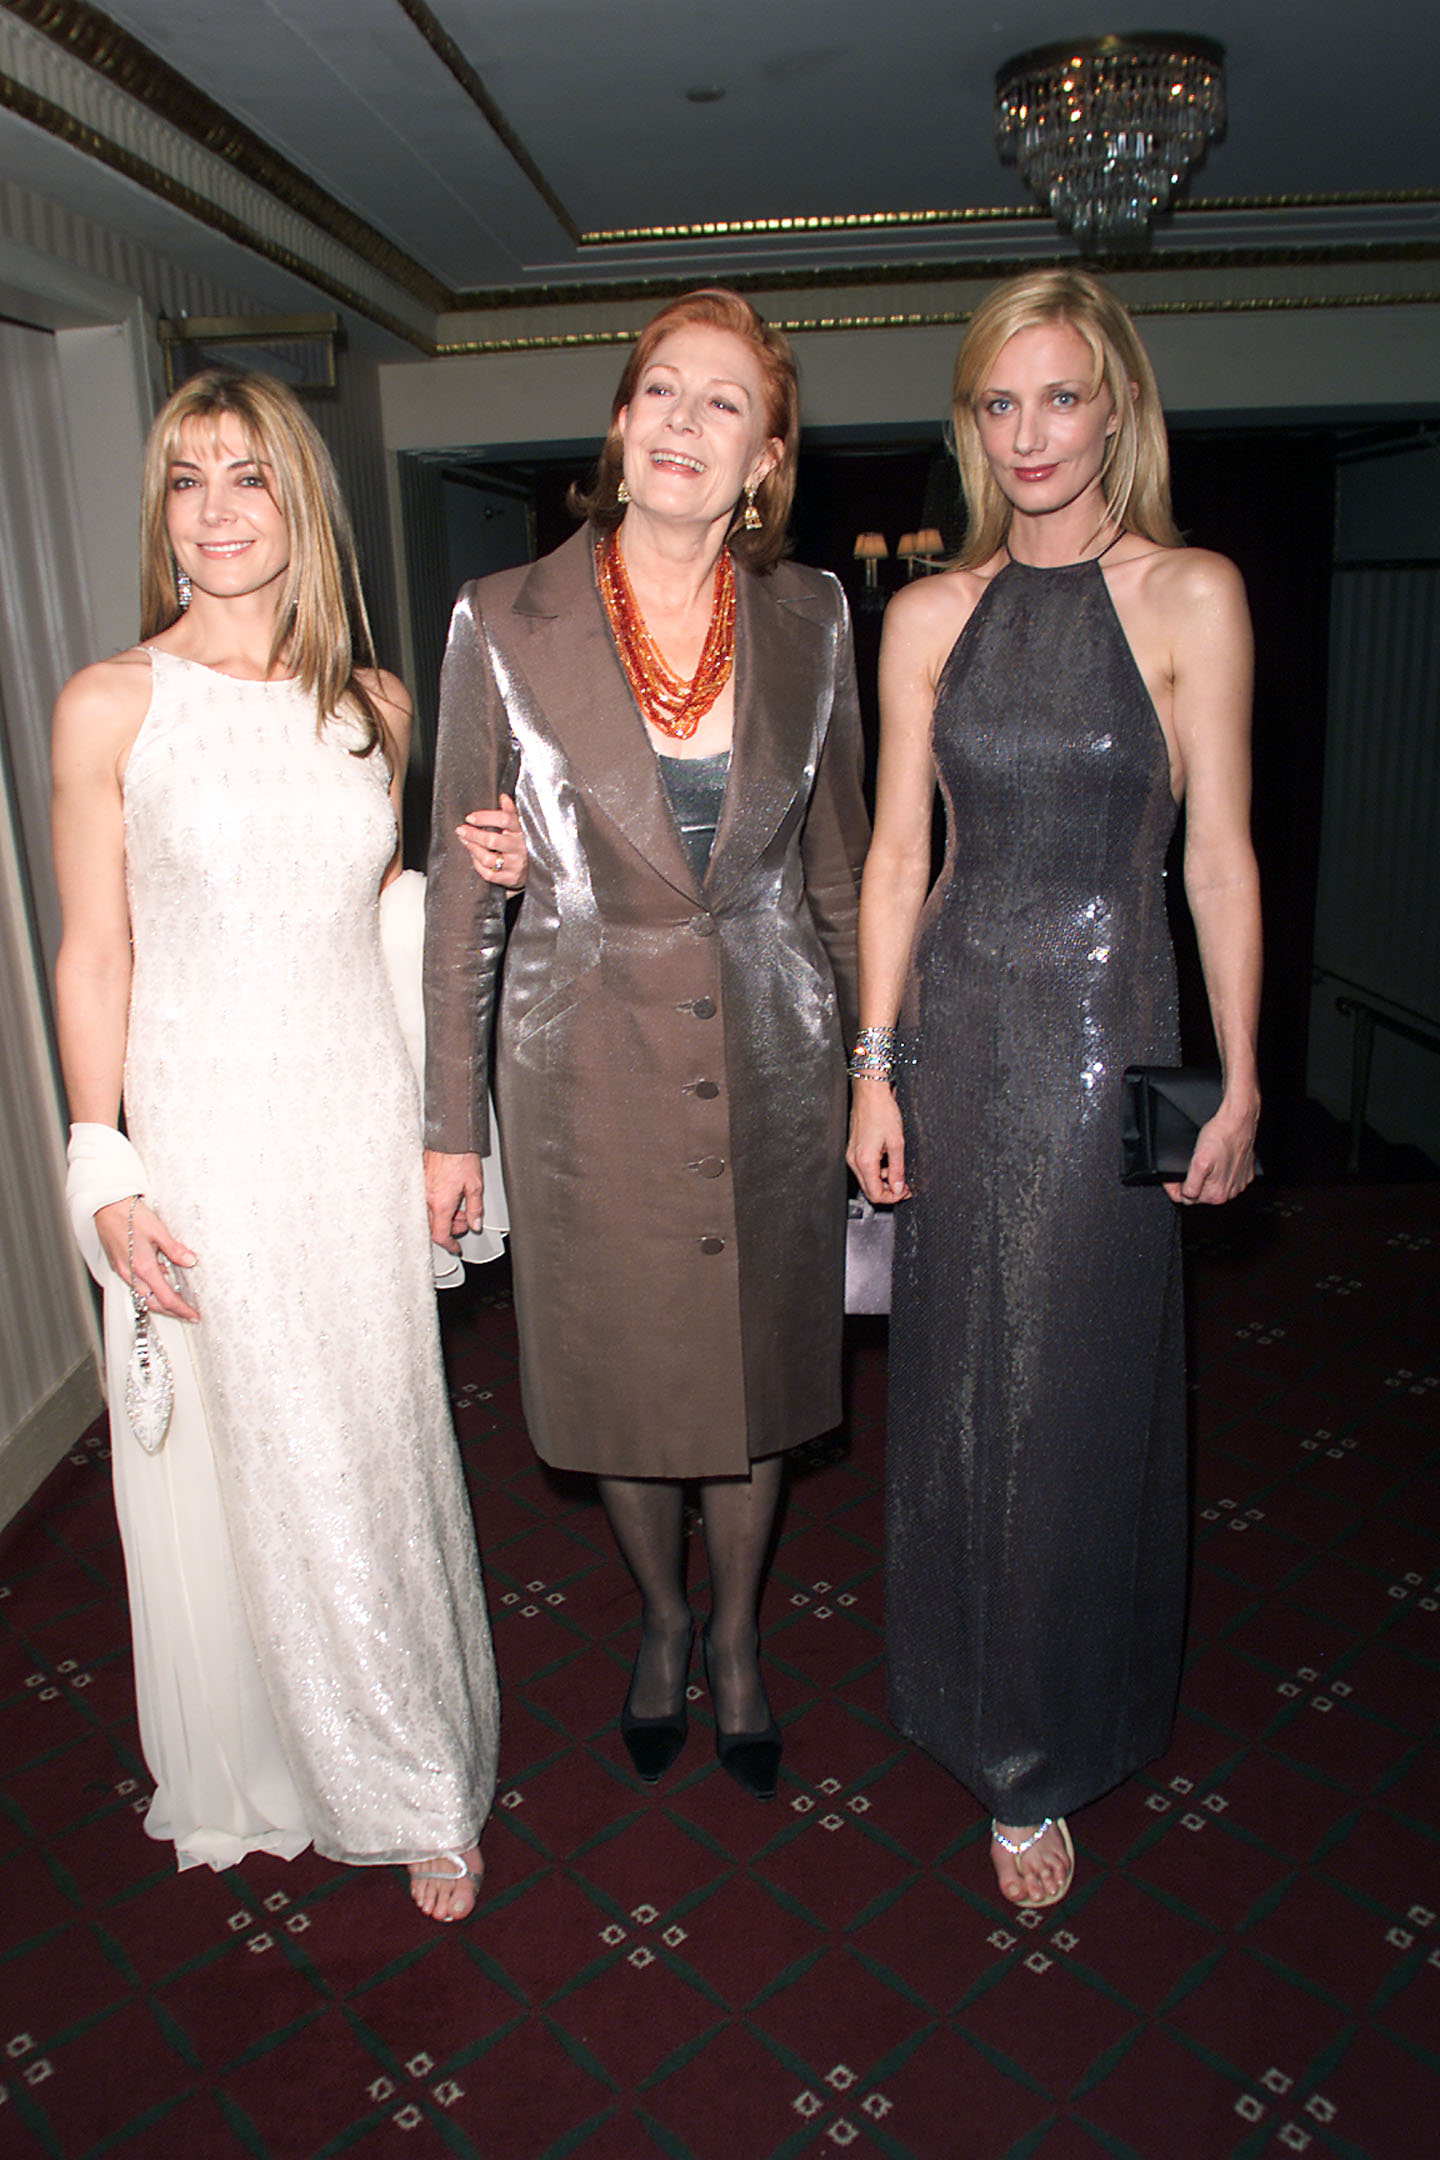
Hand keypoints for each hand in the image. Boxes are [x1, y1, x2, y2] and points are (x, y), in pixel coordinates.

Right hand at [95, 1197, 198, 1320]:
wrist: (106, 1206)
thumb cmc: (129, 1215)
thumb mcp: (159, 1231)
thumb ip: (175, 1249)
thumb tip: (190, 1261)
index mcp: (143, 1268)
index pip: (166, 1298)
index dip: (181, 1310)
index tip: (193, 1315)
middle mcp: (131, 1274)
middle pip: (153, 1303)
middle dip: (172, 1311)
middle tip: (187, 1313)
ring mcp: (123, 1270)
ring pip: (143, 1296)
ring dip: (160, 1302)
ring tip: (176, 1300)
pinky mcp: (118, 1265)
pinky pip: (135, 1285)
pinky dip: (149, 1289)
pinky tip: (159, 1279)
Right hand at [425, 1149, 483, 1251]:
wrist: (449, 1137)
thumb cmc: (461, 1156)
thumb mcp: (476, 1186)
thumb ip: (475, 1209)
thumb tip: (475, 1224)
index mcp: (441, 1203)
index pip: (441, 1235)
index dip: (450, 1245)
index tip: (456, 1247)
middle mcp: (427, 1199)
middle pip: (434, 1227)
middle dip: (450, 1229)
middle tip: (464, 1221)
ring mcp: (421, 1190)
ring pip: (429, 1215)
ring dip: (444, 1217)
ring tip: (459, 1207)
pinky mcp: (419, 1181)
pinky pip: (425, 1202)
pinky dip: (437, 1206)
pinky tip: (448, 1197)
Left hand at [457, 795, 525, 888]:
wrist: (535, 870)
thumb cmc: (521, 844)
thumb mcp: (518, 827)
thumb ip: (510, 813)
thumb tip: (503, 797)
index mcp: (521, 831)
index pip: (504, 819)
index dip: (485, 817)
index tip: (470, 817)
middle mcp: (520, 848)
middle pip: (492, 839)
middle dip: (473, 834)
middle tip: (461, 830)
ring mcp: (515, 865)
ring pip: (488, 858)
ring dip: (473, 849)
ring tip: (466, 842)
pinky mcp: (511, 878)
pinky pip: (489, 874)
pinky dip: (478, 865)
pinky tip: (474, 857)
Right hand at [847, 1079, 911, 1203]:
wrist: (870, 1093)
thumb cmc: (882, 1111)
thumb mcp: (897, 1142)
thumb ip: (897, 1169)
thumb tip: (898, 1187)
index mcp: (864, 1161)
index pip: (875, 1194)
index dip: (892, 1197)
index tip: (904, 1192)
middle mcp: (854, 1160)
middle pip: (869, 1190)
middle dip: (888, 1191)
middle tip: (904, 1185)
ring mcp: (852, 1155)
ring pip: (867, 1180)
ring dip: (884, 1180)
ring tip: (898, 1172)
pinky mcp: (854, 1149)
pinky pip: (865, 1168)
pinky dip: (878, 1170)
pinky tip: (888, 1162)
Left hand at [1165, 1098, 1258, 1206]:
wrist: (1239, 1121)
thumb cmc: (1220, 1136)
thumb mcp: (1198, 1162)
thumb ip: (1190, 1185)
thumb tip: (1184, 1197)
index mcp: (1217, 1193)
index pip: (1188, 1200)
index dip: (1176, 1187)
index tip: (1173, 1176)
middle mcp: (1230, 1193)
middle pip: (1201, 1195)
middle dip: (1192, 1182)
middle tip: (1190, 1164)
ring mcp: (1238, 1184)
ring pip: (1213, 1187)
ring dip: (1206, 1177)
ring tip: (1205, 1160)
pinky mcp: (1244, 1175)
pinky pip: (1226, 1179)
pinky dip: (1220, 1172)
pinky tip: (1218, 1160)